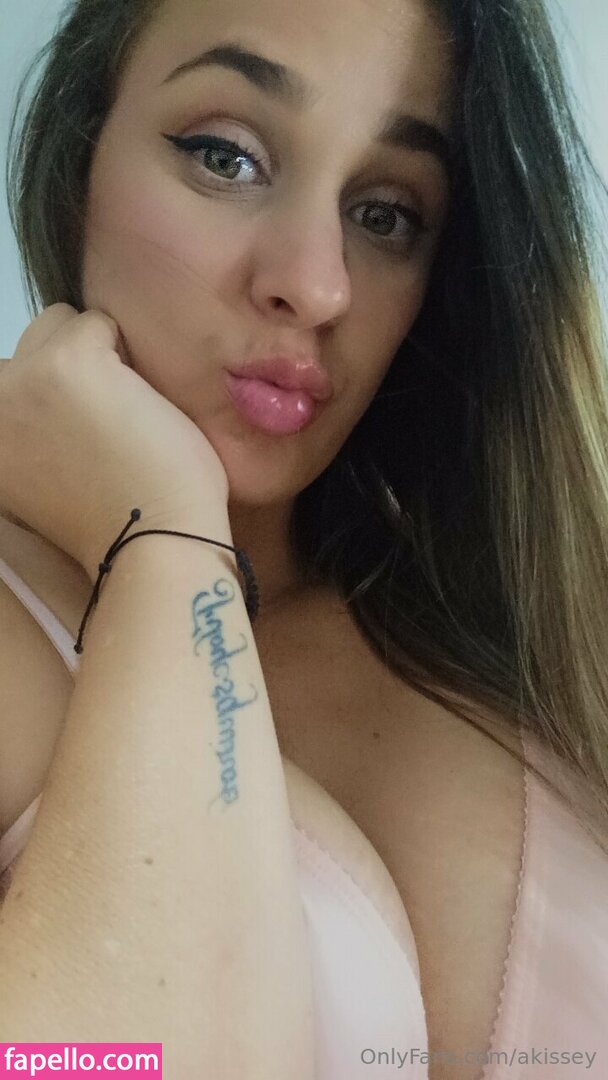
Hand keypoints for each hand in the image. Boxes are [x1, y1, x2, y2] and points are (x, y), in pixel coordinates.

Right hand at [0, 304, 229, 579]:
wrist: (152, 544)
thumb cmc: (112, 518)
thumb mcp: (35, 475)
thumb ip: (22, 429)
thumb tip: (49, 389)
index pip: (8, 376)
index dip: (53, 393)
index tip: (80, 434)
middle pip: (31, 342)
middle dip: (69, 367)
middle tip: (105, 423)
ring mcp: (21, 379)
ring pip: (61, 323)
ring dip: (97, 354)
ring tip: (122, 411)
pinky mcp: (69, 362)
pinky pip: (101, 324)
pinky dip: (128, 354)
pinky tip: (140, 405)